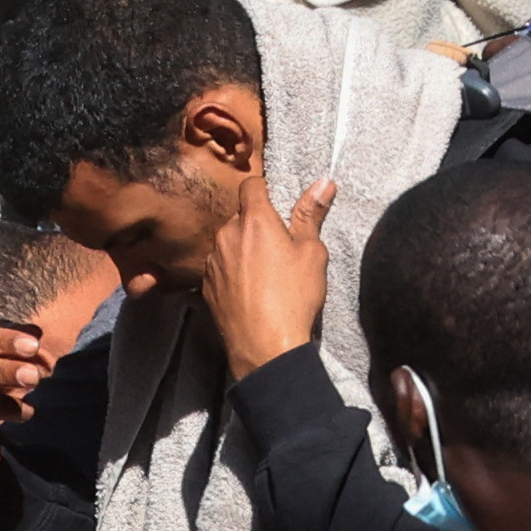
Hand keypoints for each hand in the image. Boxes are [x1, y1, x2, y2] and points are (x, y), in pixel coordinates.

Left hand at [201, 174, 335, 372]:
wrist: (266, 347)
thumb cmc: (293, 297)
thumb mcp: (312, 254)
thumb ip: (311, 215)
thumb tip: (324, 183)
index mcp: (255, 221)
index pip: (251, 185)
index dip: (264, 189)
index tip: (277, 204)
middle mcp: (226, 235)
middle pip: (239, 216)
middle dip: (256, 225)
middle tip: (279, 247)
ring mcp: (212, 261)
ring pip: (228, 242)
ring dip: (242, 248)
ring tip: (264, 274)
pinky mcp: (206, 285)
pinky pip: (220, 267)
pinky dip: (233, 271)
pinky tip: (251, 291)